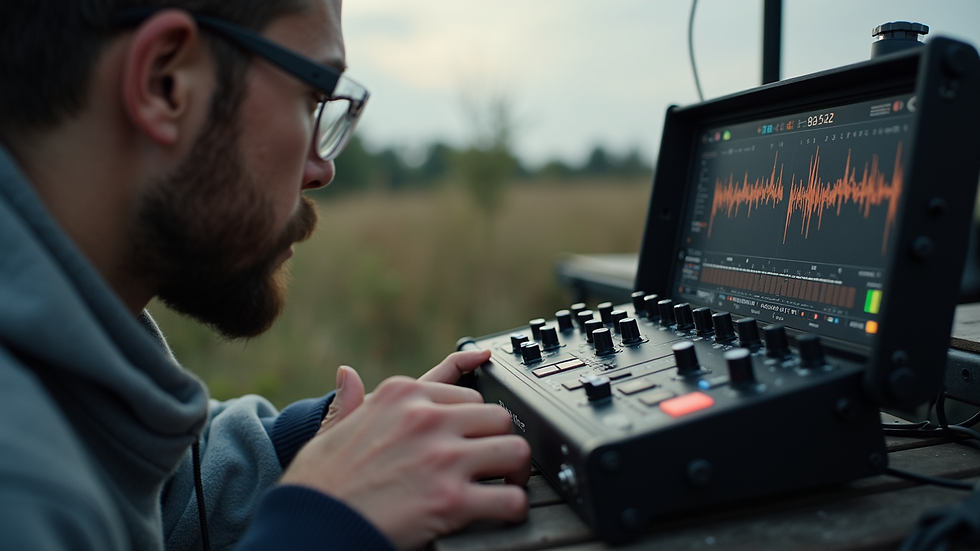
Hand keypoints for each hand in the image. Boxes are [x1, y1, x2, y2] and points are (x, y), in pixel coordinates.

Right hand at [284, 352, 530, 549]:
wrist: (310, 525)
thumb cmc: (318, 484)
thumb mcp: (331, 432)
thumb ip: (348, 404)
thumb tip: (348, 376)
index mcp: (400, 396)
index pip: (459, 385)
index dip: (474, 409)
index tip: (484, 412)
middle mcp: (425, 418)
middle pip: (495, 415)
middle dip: (498, 438)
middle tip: (498, 459)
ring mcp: (442, 457)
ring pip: (513, 449)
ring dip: (516, 469)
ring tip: (510, 482)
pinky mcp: (451, 499)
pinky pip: (509, 497)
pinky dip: (514, 507)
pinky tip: (507, 512)